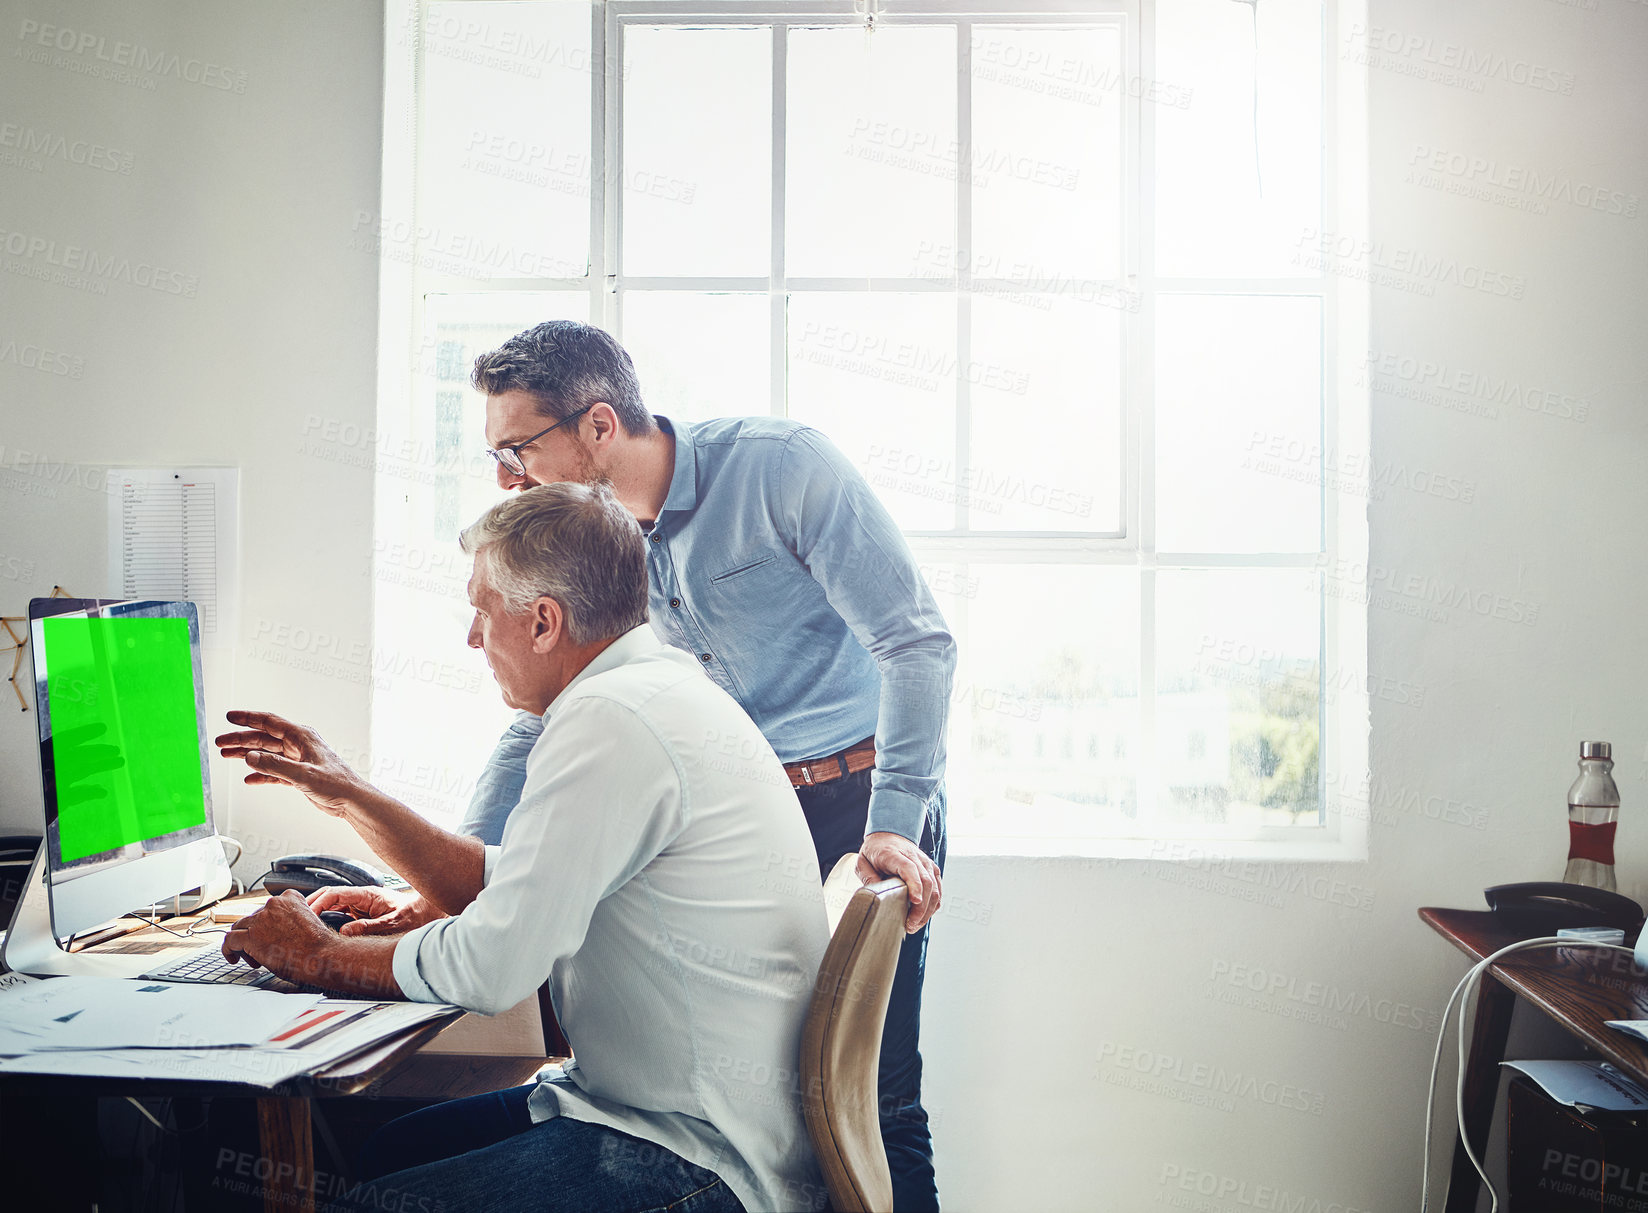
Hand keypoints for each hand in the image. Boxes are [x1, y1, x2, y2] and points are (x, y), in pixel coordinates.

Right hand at [214, 710, 368, 815]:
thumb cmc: (337, 783)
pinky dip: (261, 774)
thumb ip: (275, 766)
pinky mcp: (298, 775)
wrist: (351, 800)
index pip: (270, 722)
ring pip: (266, 754)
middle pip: (264, 738)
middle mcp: (298, 745)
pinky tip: (249, 778)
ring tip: (227, 755)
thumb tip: (250, 758)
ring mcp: (298, 760)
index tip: (230, 717)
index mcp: (302, 737)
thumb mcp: (303, 774)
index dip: (248, 718)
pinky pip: (274, 771)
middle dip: (241, 739)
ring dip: (247, 755)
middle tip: (221, 743)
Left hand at [222, 890, 338, 983]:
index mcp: (290, 898)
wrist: (322, 955)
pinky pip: (230, 940)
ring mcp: (261, 919)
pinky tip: (233, 957)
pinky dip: (228, 949)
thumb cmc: (319, 945)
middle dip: (254, 934)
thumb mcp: (309, 921)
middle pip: (252, 918)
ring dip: (242, 942)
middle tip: (261, 950)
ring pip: (238, 927)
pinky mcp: (251, 936)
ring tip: (250, 956)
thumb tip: (278, 933)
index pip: (267, 908)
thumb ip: (291, 920)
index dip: (265, 924)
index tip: (268, 935)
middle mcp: (273, 904)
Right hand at [308, 886, 443, 936]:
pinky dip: (329, 923)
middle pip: (329, 899)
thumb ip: (369, 927)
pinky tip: (321, 933)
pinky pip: (341, 917)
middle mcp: (361, 899)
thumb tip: (345, 932)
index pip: (334, 894)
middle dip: (312, 908)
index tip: (307, 915)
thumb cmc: (415, 916)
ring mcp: (360, 907)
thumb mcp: (392, 924)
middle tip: (297, 922)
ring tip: (305, 928)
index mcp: (367, 895)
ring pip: (333, 908)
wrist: (429, 914)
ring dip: (319, 916)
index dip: (318, 903)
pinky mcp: (362, 916)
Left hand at [857, 831, 941, 932]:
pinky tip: (923, 916)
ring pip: (935, 888)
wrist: (889, 835)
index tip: (915, 901)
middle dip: (921, 907)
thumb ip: (868, 878)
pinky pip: (938, 889)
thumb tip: (876, 897)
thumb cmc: (876, 850)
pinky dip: (933, 905)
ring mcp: (926, 863)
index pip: (909, 868)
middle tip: (910, 924)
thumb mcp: (863, 862)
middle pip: (926, 882)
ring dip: (927, 910)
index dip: (915, 885)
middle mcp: (914, 857)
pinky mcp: (932, 870)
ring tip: (915, 924)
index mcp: (894, 854)